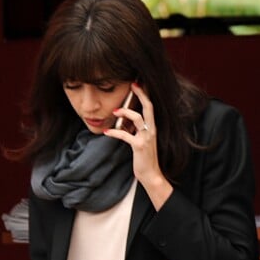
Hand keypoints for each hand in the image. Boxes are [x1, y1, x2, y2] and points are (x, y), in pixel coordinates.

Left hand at [105, 83, 172, 209]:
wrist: (151, 175)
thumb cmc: (146, 158)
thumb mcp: (143, 141)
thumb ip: (137, 130)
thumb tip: (125, 121)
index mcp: (153, 128)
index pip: (151, 107)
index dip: (145, 95)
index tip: (138, 84)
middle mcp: (152, 130)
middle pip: (148, 108)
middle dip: (141, 94)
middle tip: (132, 84)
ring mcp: (146, 138)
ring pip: (137, 118)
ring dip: (125, 112)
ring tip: (115, 111)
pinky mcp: (139, 146)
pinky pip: (126, 135)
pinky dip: (115, 133)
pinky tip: (106, 132)